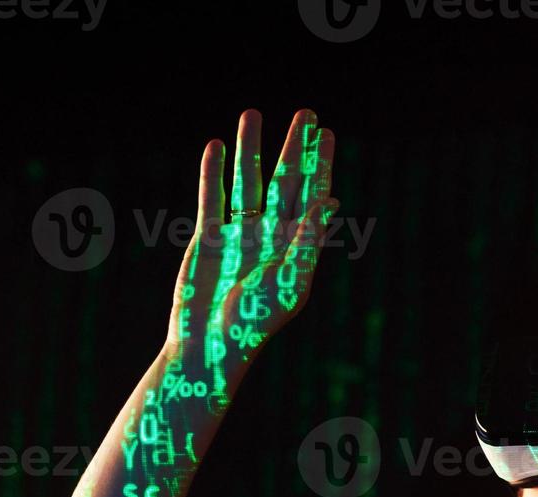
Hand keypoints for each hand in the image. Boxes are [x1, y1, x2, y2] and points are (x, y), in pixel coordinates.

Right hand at [165, 108, 336, 385]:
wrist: (211, 342)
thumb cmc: (255, 320)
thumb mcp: (289, 281)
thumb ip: (306, 241)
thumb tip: (328, 203)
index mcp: (297, 246)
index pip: (312, 195)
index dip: (320, 165)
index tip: (327, 135)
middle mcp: (272, 236)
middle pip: (285, 180)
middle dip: (295, 148)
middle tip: (305, 113)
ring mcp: (240, 234)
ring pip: (247, 181)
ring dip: (250, 148)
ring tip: (252, 114)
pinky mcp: (209, 238)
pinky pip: (213, 197)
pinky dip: (212, 172)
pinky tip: (216, 145)